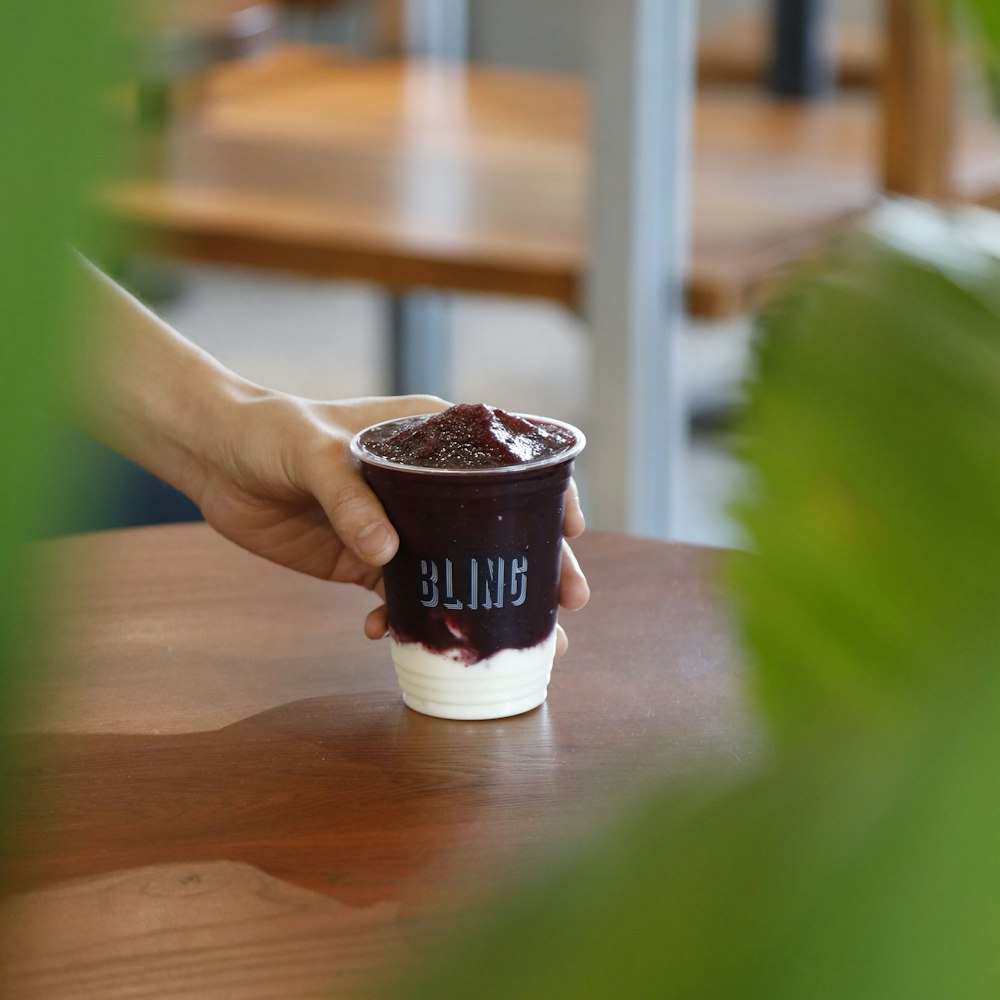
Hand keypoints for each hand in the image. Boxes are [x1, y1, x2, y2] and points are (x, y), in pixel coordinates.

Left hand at [194, 390, 588, 651]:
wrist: (215, 458)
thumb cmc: (270, 430)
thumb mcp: (313, 451)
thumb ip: (350, 497)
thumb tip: (388, 555)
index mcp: (431, 440)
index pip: (506, 465)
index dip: (548, 496)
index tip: (573, 532)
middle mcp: (425, 485)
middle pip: (494, 527)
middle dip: (532, 567)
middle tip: (568, 607)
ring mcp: (399, 525)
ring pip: (455, 569)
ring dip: (480, 606)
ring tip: (510, 648)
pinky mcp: (365, 559)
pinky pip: (399, 595)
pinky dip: (403, 620)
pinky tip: (388, 636)